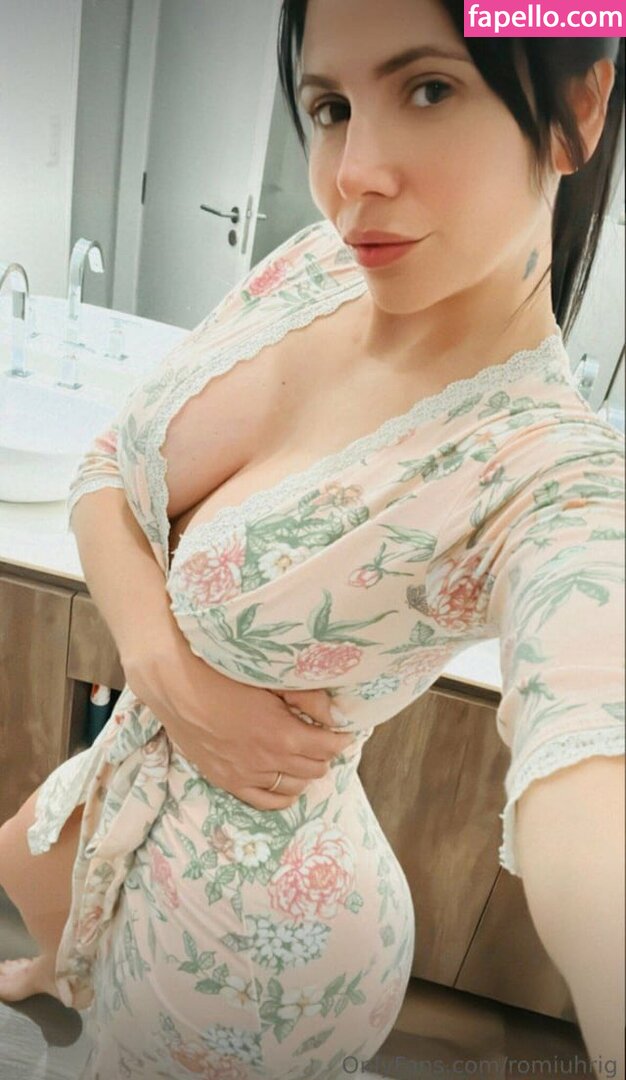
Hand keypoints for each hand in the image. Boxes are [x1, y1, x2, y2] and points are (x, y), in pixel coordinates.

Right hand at [122, 622, 353, 809]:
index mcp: (283, 735)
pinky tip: (286, 781)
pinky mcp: (227, 781)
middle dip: (324, 753)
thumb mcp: (270, 680)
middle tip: (322, 737)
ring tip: (303, 754)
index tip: (342, 729)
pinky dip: (282, 794)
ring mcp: (247, 775)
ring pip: (294, 786)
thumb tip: (337, 714)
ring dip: (304, 771)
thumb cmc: (222, 674)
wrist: (176, 685)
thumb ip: (308, 699)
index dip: (340, 738)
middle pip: (315, 768)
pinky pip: (265, 801)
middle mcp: (268, 762)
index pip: (329, 747)